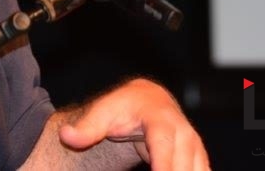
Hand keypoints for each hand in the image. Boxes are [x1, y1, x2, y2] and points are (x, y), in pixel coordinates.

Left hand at [58, 77, 209, 170]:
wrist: (147, 99)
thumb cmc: (123, 106)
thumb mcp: (103, 111)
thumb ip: (87, 127)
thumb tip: (66, 136)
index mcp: (162, 119)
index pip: (164, 146)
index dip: (164, 167)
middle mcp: (184, 133)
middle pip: (184, 164)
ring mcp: (194, 146)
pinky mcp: (198, 158)